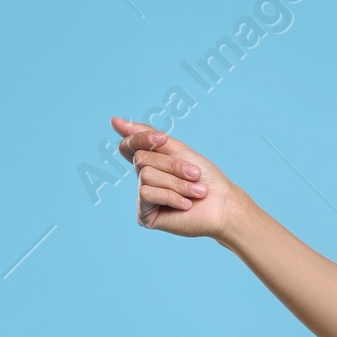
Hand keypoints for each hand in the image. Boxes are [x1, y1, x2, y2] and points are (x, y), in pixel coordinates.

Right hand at [110, 118, 246, 239]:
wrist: (223, 205)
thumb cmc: (206, 178)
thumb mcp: (176, 149)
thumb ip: (146, 135)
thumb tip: (113, 120)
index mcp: (150, 164)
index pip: (129, 145)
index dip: (141, 138)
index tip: (162, 138)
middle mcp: (143, 180)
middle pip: (141, 159)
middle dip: (172, 165)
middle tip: (195, 174)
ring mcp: (143, 198)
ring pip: (145, 175)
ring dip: (177, 182)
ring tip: (197, 192)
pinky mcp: (144, 215)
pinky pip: (146, 194)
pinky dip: (171, 196)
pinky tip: (186, 205)